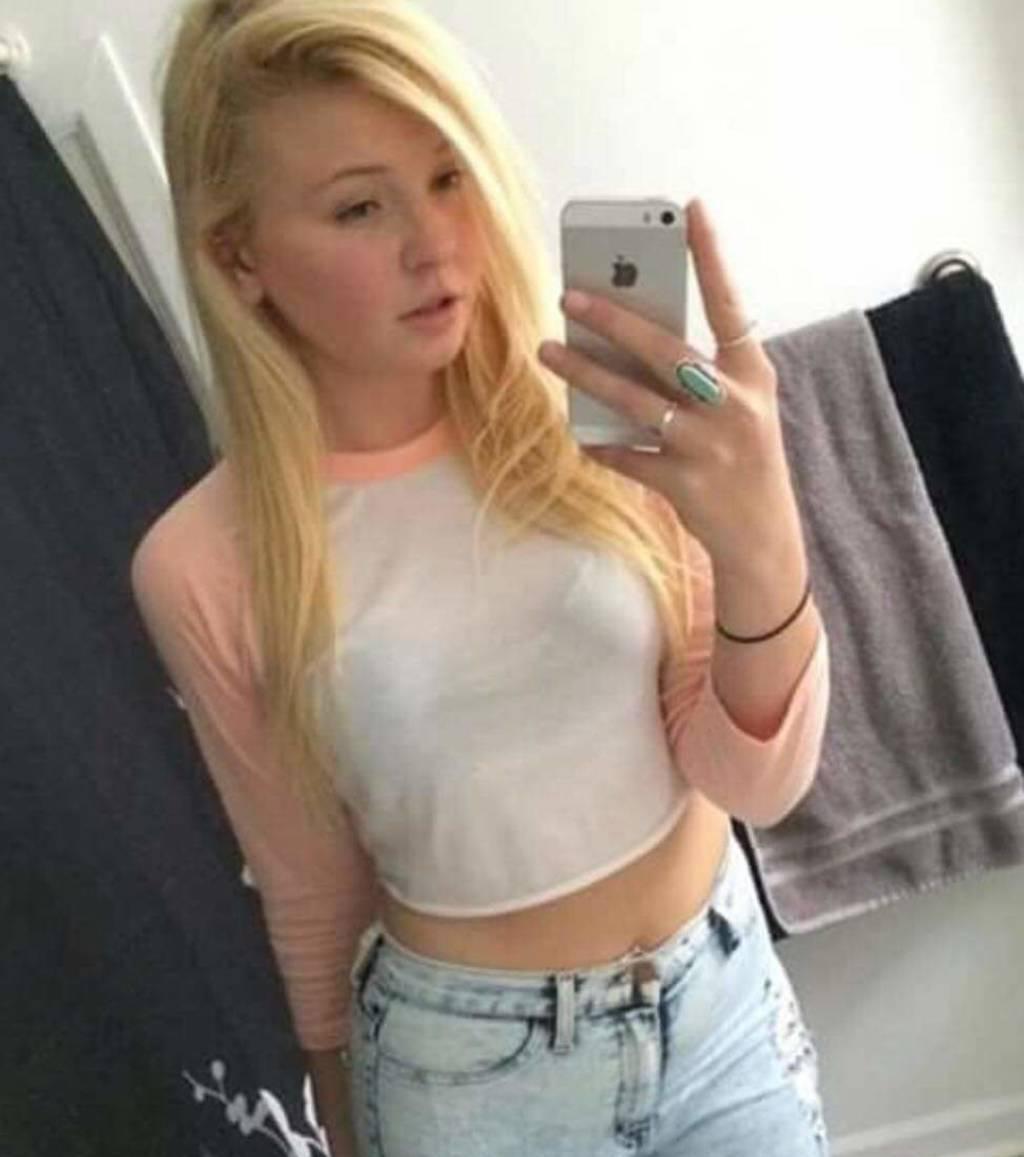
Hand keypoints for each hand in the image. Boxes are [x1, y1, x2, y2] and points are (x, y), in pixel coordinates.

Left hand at [537, 197, 803, 570]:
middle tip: (568, 295)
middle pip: (666, 350)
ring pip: (634, 401)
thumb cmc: (744, 457)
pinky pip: (627, 456)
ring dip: (585, 374)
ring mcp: (709, 446)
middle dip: (614, 319)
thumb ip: (700, 372)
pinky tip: (579, 433)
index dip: (712, 257)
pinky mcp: (684, 484)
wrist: (763, 537)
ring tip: (547, 352)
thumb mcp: (740, 406)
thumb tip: (630, 334)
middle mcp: (735, 405)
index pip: (731, 305)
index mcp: (753, 375)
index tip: (690, 209)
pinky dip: (600, 444)